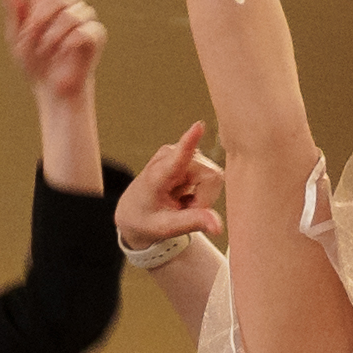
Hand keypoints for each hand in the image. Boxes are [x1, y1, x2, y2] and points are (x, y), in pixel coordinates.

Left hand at [1, 0, 103, 110]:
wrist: (52, 88)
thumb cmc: (35, 63)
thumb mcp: (16, 38)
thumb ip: (14, 12)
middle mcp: (68, 3)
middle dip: (39, 22)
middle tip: (35, 44)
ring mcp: (84, 17)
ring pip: (67, 15)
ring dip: (51, 37)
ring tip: (49, 52)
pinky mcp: (95, 33)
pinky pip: (79, 31)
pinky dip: (66, 45)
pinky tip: (66, 55)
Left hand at [117, 122, 223, 252]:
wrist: (133, 212)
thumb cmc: (145, 219)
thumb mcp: (165, 227)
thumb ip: (192, 223)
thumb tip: (218, 227)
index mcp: (158, 175)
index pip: (177, 156)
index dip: (190, 141)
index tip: (199, 125)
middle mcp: (170, 157)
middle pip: (210, 176)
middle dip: (204, 199)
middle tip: (185, 209)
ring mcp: (181, 154)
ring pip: (213, 177)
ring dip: (202, 197)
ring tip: (182, 203)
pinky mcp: (190, 156)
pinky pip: (211, 176)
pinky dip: (201, 192)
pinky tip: (185, 196)